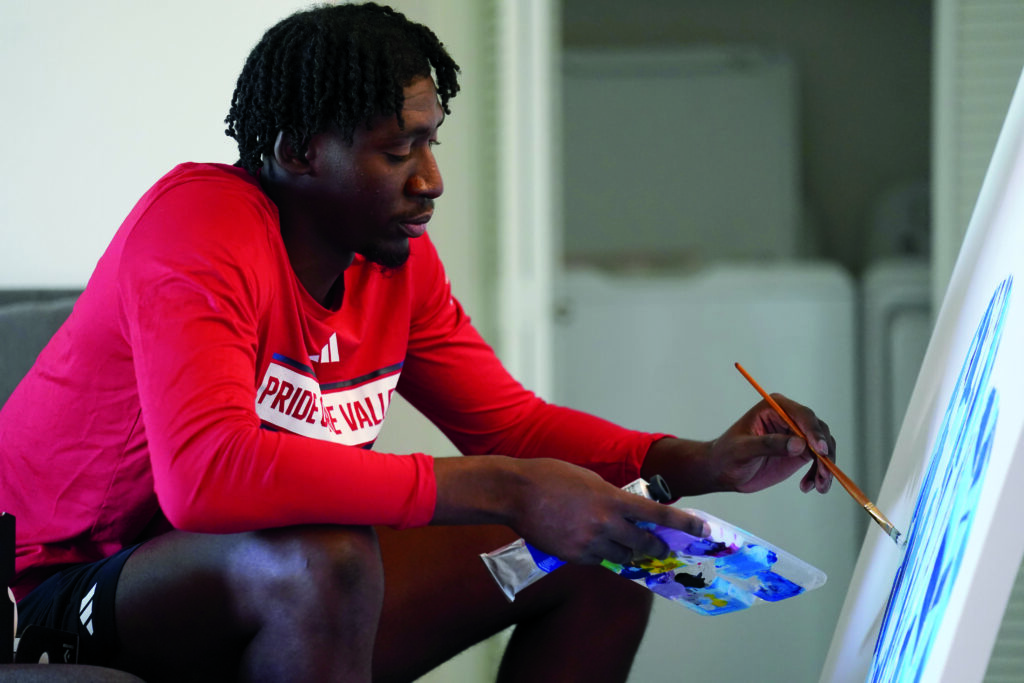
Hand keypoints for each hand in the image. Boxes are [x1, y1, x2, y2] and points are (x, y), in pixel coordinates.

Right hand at [507, 459, 707, 564]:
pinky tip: (588, 541)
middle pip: (644, 544)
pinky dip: (599, 553)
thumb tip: (625, 512)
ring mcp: (588, 543)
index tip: (703, 530)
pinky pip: (596, 560)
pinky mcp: (572, 556)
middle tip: (661, 547)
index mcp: (613, 500)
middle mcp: (605, 524)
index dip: (684, 524)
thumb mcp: (589, 480)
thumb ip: (611, 497)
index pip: (658, 515)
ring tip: (620, 541)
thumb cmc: (551, 477)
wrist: (515, 493)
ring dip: (625, 550)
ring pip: (621, 555)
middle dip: (655, 546)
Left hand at [711, 394, 835, 493]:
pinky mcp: (800, 452)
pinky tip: (809, 487)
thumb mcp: (743, 450)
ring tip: (819, 486)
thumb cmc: (727, 455)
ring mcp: (797, 435)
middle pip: (819, 430)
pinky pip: (820, 461)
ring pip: (824, 446)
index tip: (820, 451)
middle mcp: (789, 417)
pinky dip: (820, 474)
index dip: (814, 431)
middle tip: (824, 474)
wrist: (723, 471)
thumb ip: (769, 445)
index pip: (802, 415)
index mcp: (774, 407)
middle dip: (825, 453)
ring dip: (826, 467)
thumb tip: (799, 444)